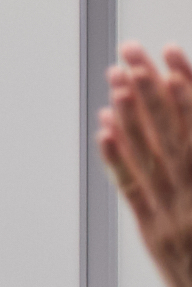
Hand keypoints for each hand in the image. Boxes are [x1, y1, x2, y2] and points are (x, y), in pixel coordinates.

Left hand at [101, 41, 191, 286]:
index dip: (188, 87)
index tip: (172, 51)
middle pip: (171, 132)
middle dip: (150, 87)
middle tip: (129, 50)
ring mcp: (174, 218)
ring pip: (148, 156)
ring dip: (130, 114)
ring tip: (113, 78)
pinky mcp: (155, 237)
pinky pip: (133, 191)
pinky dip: (117, 158)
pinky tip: (103, 128)